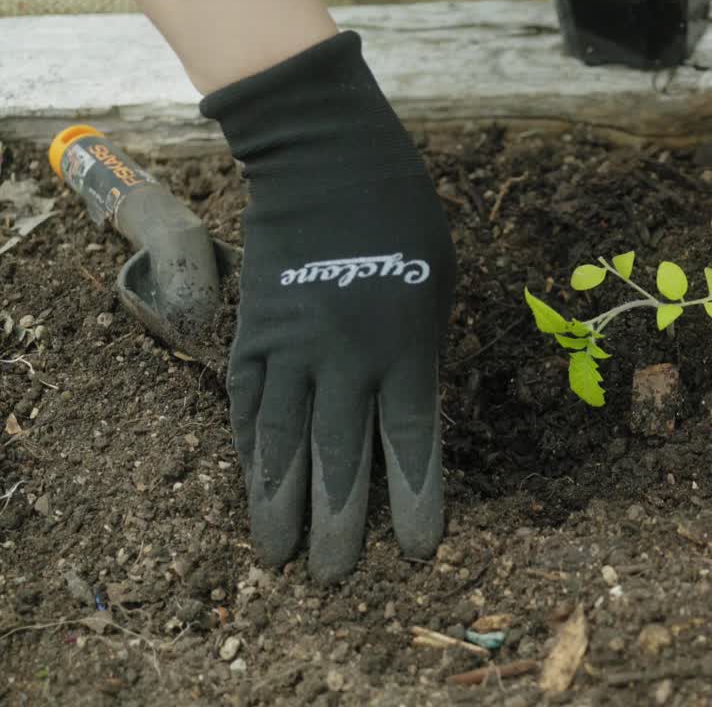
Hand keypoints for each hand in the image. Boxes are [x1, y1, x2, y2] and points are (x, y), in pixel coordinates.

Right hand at [202, 33, 455, 581]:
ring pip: (281, 443)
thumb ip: (423, 358)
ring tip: (278, 555)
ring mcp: (293, 347)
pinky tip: (252, 486)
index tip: (418, 551)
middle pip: (340, 458)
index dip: (414, 503)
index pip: (410, 445)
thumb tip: (410, 416)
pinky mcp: (254, 332)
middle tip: (336, 577)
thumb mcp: (437, 291)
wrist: (328, 161)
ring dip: (279, 505)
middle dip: (340, 524)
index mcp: (407, 347)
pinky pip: (247, 405)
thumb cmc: (405, 222)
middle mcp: (347, 359)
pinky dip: (249, 451)